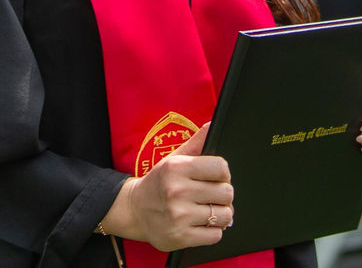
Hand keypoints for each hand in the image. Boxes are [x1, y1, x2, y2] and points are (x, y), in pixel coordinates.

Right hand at [99, 124, 233, 251]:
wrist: (134, 210)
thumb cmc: (159, 183)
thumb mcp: (173, 159)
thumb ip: (195, 143)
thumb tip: (211, 124)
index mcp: (176, 168)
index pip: (221, 167)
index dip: (223, 174)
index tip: (216, 177)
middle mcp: (177, 191)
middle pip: (226, 192)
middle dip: (223, 195)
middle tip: (211, 195)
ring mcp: (179, 216)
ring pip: (225, 215)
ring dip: (221, 214)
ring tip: (208, 210)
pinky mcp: (181, 237)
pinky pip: (216, 235)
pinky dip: (213, 230)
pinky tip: (201, 223)